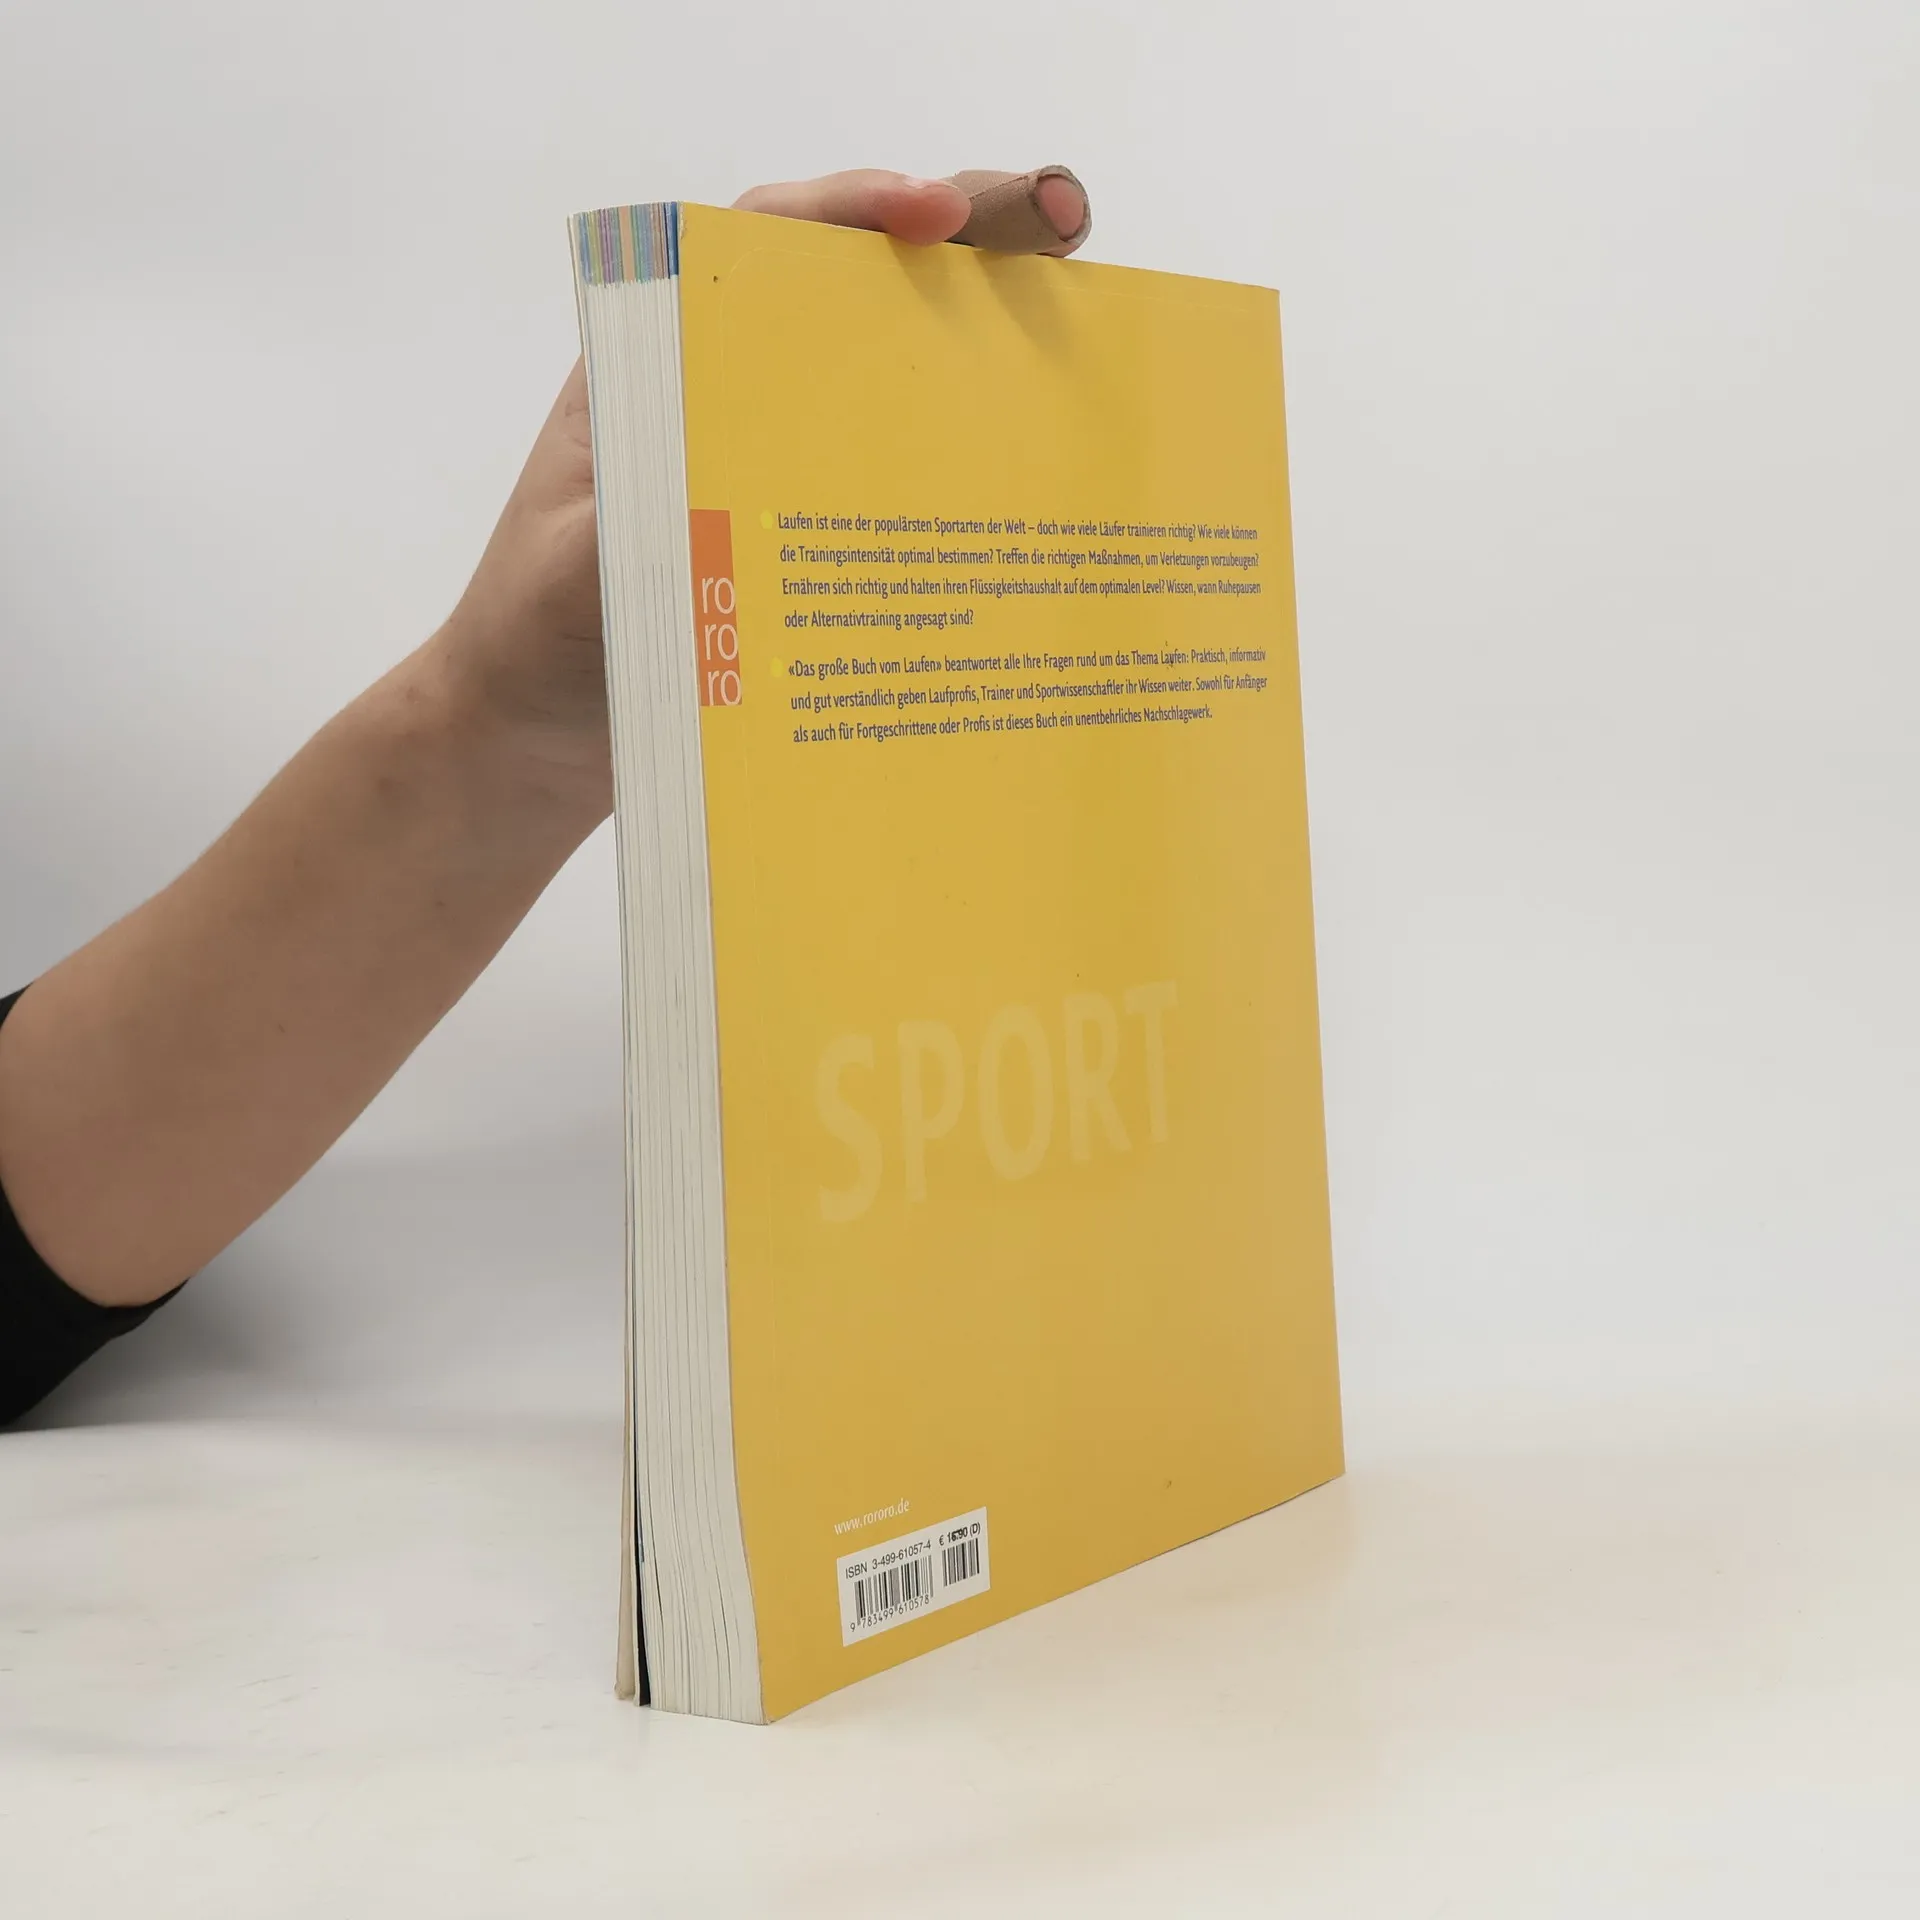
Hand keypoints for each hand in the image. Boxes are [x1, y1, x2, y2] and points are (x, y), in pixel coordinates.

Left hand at [434, 168, 1088, 817]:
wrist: (531, 732)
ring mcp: (773, 453)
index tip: (937, 213)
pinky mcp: (806, 525)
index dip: (856, 210)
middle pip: (853, 282)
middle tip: (1064, 221)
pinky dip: (969, 445)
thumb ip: (654, 525)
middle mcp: (726, 388)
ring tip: (1084, 314)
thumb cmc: (536, 640)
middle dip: (964, 239)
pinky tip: (1041, 450)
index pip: (763, 244)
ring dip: (985, 333)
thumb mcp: (586, 573)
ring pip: (890, 364)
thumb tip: (764, 492)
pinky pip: (897, 464)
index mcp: (660, 363)